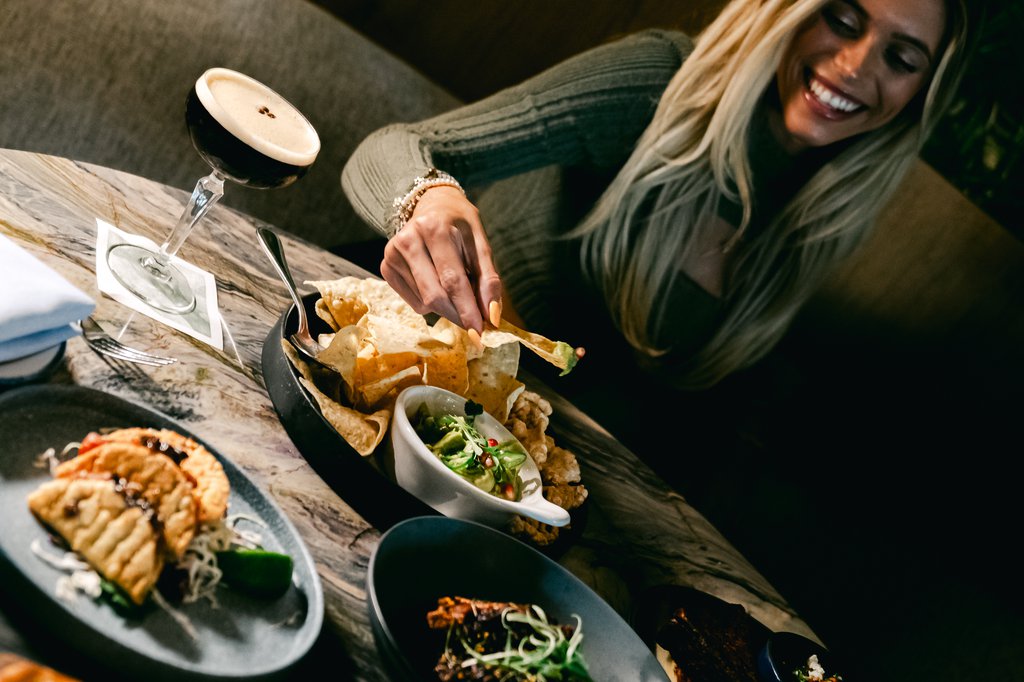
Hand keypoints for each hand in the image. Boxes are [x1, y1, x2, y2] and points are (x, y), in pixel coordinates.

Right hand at [380, 186, 502, 334]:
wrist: (430, 205)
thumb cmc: (460, 226)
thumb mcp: (480, 244)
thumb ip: (488, 280)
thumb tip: (491, 316)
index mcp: (435, 228)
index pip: (452, 279)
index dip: (467, 309)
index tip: (479, 332)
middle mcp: (408, 239)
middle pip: (434, 295)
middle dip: (457, 314)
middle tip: (475, 322)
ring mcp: (392, 254)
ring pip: (425, 303)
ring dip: (447, 306)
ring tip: (454, 285)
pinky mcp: (385, 267)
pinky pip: (415, 303)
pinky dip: (431, 302)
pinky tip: (434, 280)